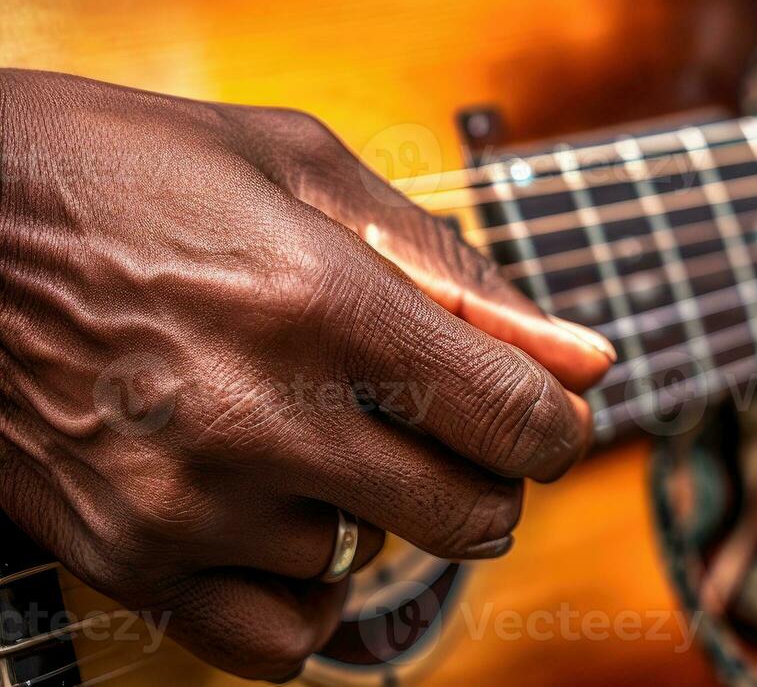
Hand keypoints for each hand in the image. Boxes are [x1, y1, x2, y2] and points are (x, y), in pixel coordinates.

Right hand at [0, 72, 613, 680]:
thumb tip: (587, 357)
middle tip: (433, 414)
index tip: (537, 403)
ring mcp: (185, 502)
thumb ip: (457, 270)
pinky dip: (302, 586)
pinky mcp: (121, 555)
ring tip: (302, 424)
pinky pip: (276, 639)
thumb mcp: (302, 168)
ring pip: (369, 561)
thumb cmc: (129, 165)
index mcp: (322, 301)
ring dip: (370, 505)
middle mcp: (260, 416)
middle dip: (483, 468)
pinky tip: (281, 513)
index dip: (555, 420)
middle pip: (471, 515)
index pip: (519, 423)